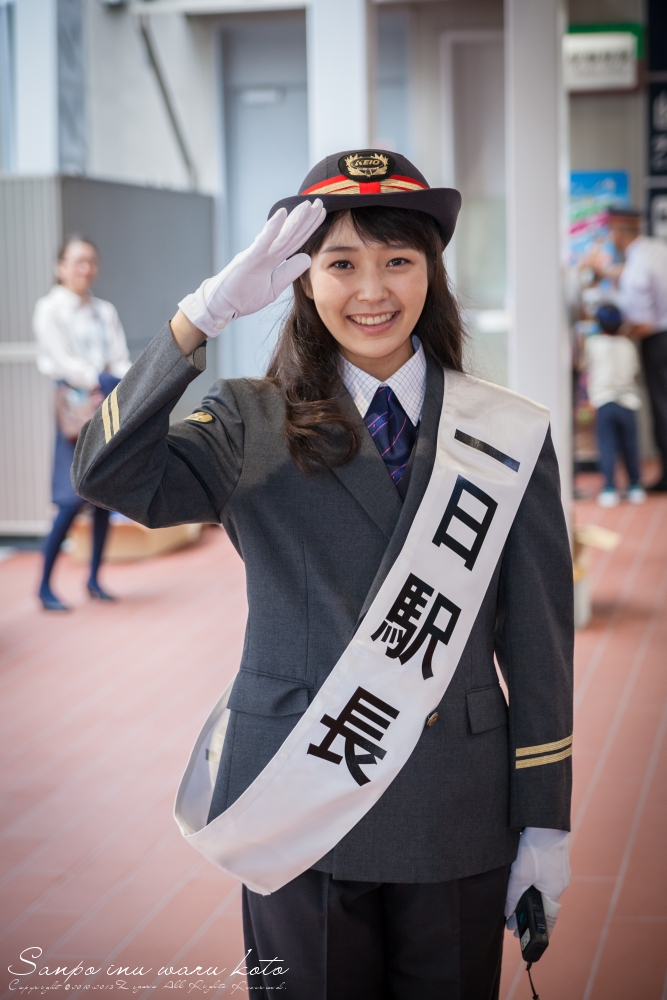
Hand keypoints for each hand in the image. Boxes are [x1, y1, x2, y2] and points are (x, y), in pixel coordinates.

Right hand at [178, 199, 325, 337]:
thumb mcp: (273, 287)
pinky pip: (262, 243)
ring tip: (307, 206)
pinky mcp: (248, 260)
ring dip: (295, 221)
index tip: (321, 213)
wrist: (221, 305)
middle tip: (320, 202)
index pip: (295, 241)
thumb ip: (288, 272)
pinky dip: (272, 228)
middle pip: (291, 234)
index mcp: (273, 259)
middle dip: (306, 219)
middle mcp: (267, 253)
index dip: (309, 228)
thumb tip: (306, 258)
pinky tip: (281, 214)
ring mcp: (257, 254)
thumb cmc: (243, 296)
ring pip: (280, 236)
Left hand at [505, 827, 569, 924]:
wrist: (545, 823)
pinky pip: (546, 875)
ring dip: (530, 893)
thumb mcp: (519, 875)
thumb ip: (512, 896)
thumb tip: (507, 914)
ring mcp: (560, 871)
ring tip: (515, 896)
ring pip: (544, 887)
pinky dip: (535, 880)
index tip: (514, 929)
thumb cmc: (535, 850)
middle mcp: (560, 883)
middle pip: (543, 902)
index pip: (542, 916)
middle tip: (511, 915)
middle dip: (527, 909)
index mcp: (554, 891)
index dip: (527, 923)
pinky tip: (525, 875)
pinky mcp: (556, 860)